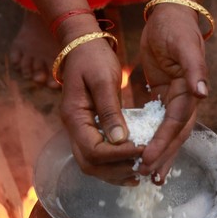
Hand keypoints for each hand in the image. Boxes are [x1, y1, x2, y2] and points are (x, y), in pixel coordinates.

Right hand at [58, 36, 140, 184]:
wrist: (82, 45)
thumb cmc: (93, 57)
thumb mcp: (104, 79)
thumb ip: (110, 110)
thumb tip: (119, 140)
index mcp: (74, 116)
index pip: (93, 150)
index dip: (118, 155)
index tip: (142, 150)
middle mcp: (73, 128)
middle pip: (90, 164)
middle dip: (116, 170)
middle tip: (142, 166)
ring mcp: (79, 130)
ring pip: (92, 164)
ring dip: (115, 172)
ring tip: (140, 171)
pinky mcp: (89, 128)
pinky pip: (98, 154)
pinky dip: (114, 164)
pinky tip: (133, 164)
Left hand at [138, 3, 208, 182]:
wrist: (170, 13)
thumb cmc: (177, 27)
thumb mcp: (184, 44)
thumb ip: (195, 69)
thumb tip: (203, 93)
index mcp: (191, 90)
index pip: (177, 122)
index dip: (164, 141)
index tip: (148, 157)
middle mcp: (186, 98)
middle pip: (176, 134)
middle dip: (163, 155)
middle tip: (149, 176)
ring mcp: (175, 98)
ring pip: (169, 133)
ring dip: (161, 153)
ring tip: (150, 176)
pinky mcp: (163, 96)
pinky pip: (159, 122)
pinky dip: (154, 138)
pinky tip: (144, 153)